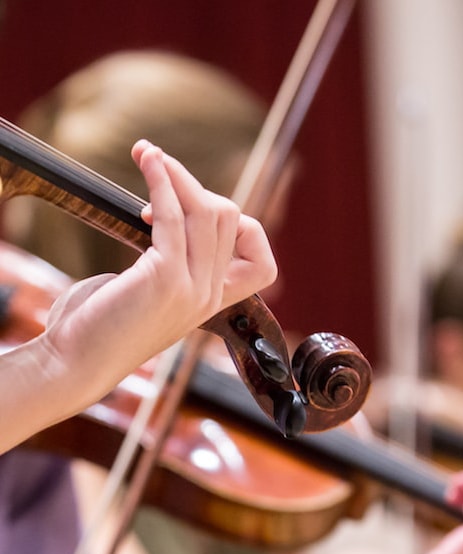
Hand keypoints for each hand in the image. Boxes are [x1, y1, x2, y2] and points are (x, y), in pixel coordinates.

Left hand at [0, 141, 276, 451]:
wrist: (77, 363)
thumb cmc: (103, 324)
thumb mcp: (152, 290)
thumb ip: (172, 261)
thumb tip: (168, 213)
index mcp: (214, 301)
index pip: (261, 262)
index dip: (241, 228)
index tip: (196, 212)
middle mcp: (211, 295)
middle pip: (232, 220)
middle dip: (196, 187)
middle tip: (159, 174)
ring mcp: (194, 289)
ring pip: (210, 213)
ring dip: (178, 175)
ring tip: (149, 155)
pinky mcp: (166, 278)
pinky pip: (173, 216)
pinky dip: (162, 182)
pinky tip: (147, 161)